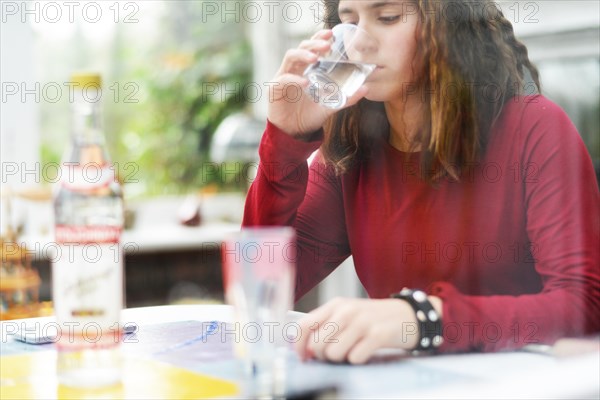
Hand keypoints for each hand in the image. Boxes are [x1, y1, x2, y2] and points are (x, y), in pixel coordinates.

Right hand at [267, 29, 368, 137]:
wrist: (294, 134)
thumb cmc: (309, 116)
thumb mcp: (330, 106)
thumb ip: (346, 98)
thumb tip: (366, 89)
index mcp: (305, 69)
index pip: (311, 48)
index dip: (319, 38)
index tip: (331, 34)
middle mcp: (294, 70)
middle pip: (301, 48)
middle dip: (313, 44)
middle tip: (326, 45)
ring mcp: (283, 77)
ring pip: (290, 57)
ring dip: (303, 55)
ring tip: (315, 58)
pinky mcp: (274, 89)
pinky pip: (283, 79)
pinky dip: (294, 79)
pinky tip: (305, 82)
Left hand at [294, 297, 419, 363]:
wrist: (407, 315)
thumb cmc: (372, 318)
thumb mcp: (348, 314)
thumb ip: (326, 327)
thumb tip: (306, 350)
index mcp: (335, 305)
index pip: (304, 325)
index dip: (299, 345)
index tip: (305, 357)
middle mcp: (346, 311)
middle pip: (317, 344)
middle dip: (323, 356)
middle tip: (337, 353)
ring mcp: (362, 322)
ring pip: (333, 354)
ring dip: (342, 359)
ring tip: (353, 350)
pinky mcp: (377, 334)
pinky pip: (354, 358)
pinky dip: (358, 360)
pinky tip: (366, 351)